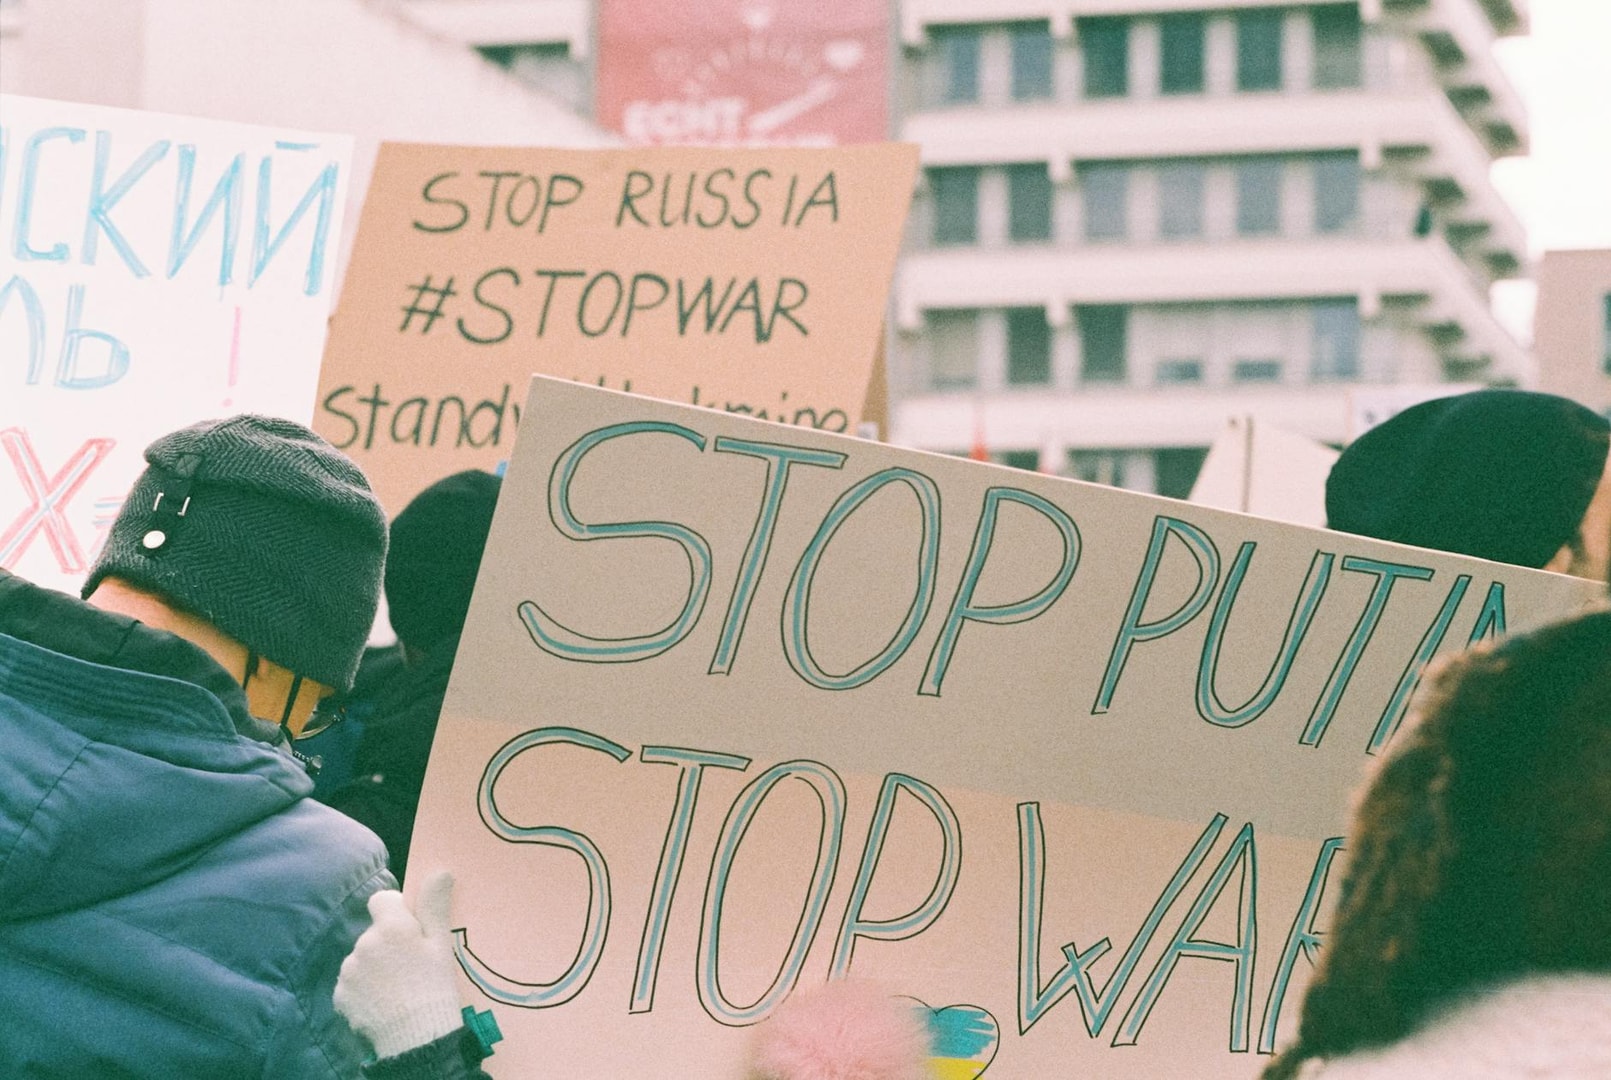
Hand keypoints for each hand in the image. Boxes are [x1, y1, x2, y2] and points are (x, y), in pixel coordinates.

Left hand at [333, 871, 464, 1058]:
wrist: (416, 1038)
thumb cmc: (434, 987)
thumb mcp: (441, 945)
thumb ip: (434, 906)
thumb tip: (439, 871)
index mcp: (391, 927)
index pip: (382, 899)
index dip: (396, 912)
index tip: (410, 931)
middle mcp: (364, 943)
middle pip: (373, 932)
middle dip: (387, 944)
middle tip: (408, 967)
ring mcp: (349, 970)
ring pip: (361, 958)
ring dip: (374, 967)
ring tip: (396, 988)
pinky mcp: (340, 994)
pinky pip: (352, 983)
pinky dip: (363, 989)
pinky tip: (381, 1002)